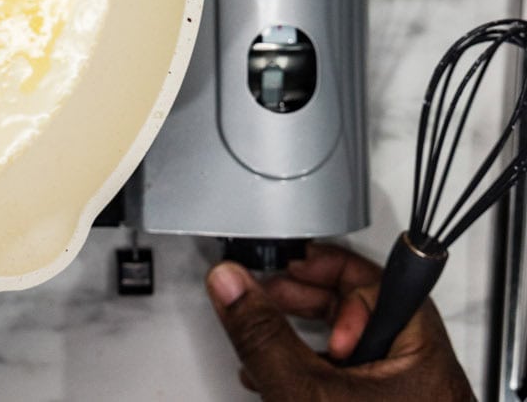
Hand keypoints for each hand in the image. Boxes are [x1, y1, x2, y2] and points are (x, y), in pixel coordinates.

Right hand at [206, 242, 472, 400]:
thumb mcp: (301, 391)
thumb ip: (261, 333)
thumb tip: (231, 283)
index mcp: (418, 350)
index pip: (376, 279)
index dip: (325, 266)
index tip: (286, 264)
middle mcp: (420, 371)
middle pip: (363, 309)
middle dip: (307, 302)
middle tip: (270, 296)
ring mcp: (404, 397)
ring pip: (352, 346)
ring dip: (303, 338)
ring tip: (268, 345)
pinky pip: (351, 378)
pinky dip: (312, 370)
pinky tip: (279, 381)